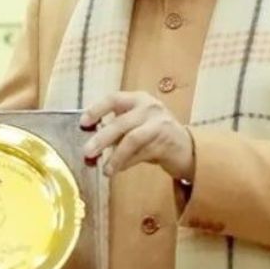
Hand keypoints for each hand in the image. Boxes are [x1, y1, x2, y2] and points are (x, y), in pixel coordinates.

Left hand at [80, 91, 194, 180]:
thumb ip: (114, 131)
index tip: (83, 124)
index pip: (113, 99)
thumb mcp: (134, 125)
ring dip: (115, 156)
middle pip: (121, 122)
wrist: (186, 147)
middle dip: (102, 139)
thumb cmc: (153, 135)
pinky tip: (118, 169)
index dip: (96, 110)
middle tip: (87, 152)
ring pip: (132, 139)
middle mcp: (150, 107)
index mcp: (138, 99)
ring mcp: (160, 124)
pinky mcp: (167, 142)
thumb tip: (89, 147)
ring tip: (105, 169)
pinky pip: (142, 154)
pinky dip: (127, 163)